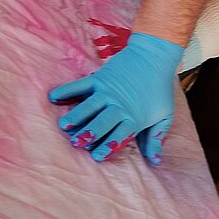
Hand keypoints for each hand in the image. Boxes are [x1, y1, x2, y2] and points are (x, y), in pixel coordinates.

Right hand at [48, 32, 181, 163]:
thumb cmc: (160, 89)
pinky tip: (53, 97)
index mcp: (134, 117)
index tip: (97, 156)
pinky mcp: (100, 77)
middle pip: (103, 121)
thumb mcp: (164, 115)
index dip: (108, 146)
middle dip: (90, 133)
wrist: (155, 56)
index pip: (119, 135)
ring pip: (89, 105)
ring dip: (77, 115)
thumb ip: (156, 139)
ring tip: (64, 126)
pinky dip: (67, 90)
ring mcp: (108, 91)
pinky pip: (80, 85)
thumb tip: (156, 163)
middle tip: (76, 143)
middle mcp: (119, 105)